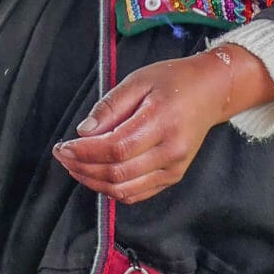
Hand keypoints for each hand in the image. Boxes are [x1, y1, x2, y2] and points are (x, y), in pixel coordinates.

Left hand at [53, 46, 273, 204]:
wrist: (211, 92)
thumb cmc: (174, 81)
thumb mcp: (138, 80)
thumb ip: (110, 106)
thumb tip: (83, 132)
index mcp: (161, 122)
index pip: (116, 148)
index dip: (85, 152)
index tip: (63, 146)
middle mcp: (171, 151)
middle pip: (118, 172)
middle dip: (83, 168)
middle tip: (62, 156)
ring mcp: (174, 168)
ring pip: (125, 189)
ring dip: (94, 182)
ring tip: (74, 167)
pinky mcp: (173, 177)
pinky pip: (137, 194)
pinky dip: (112, 190)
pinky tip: (96, 176)